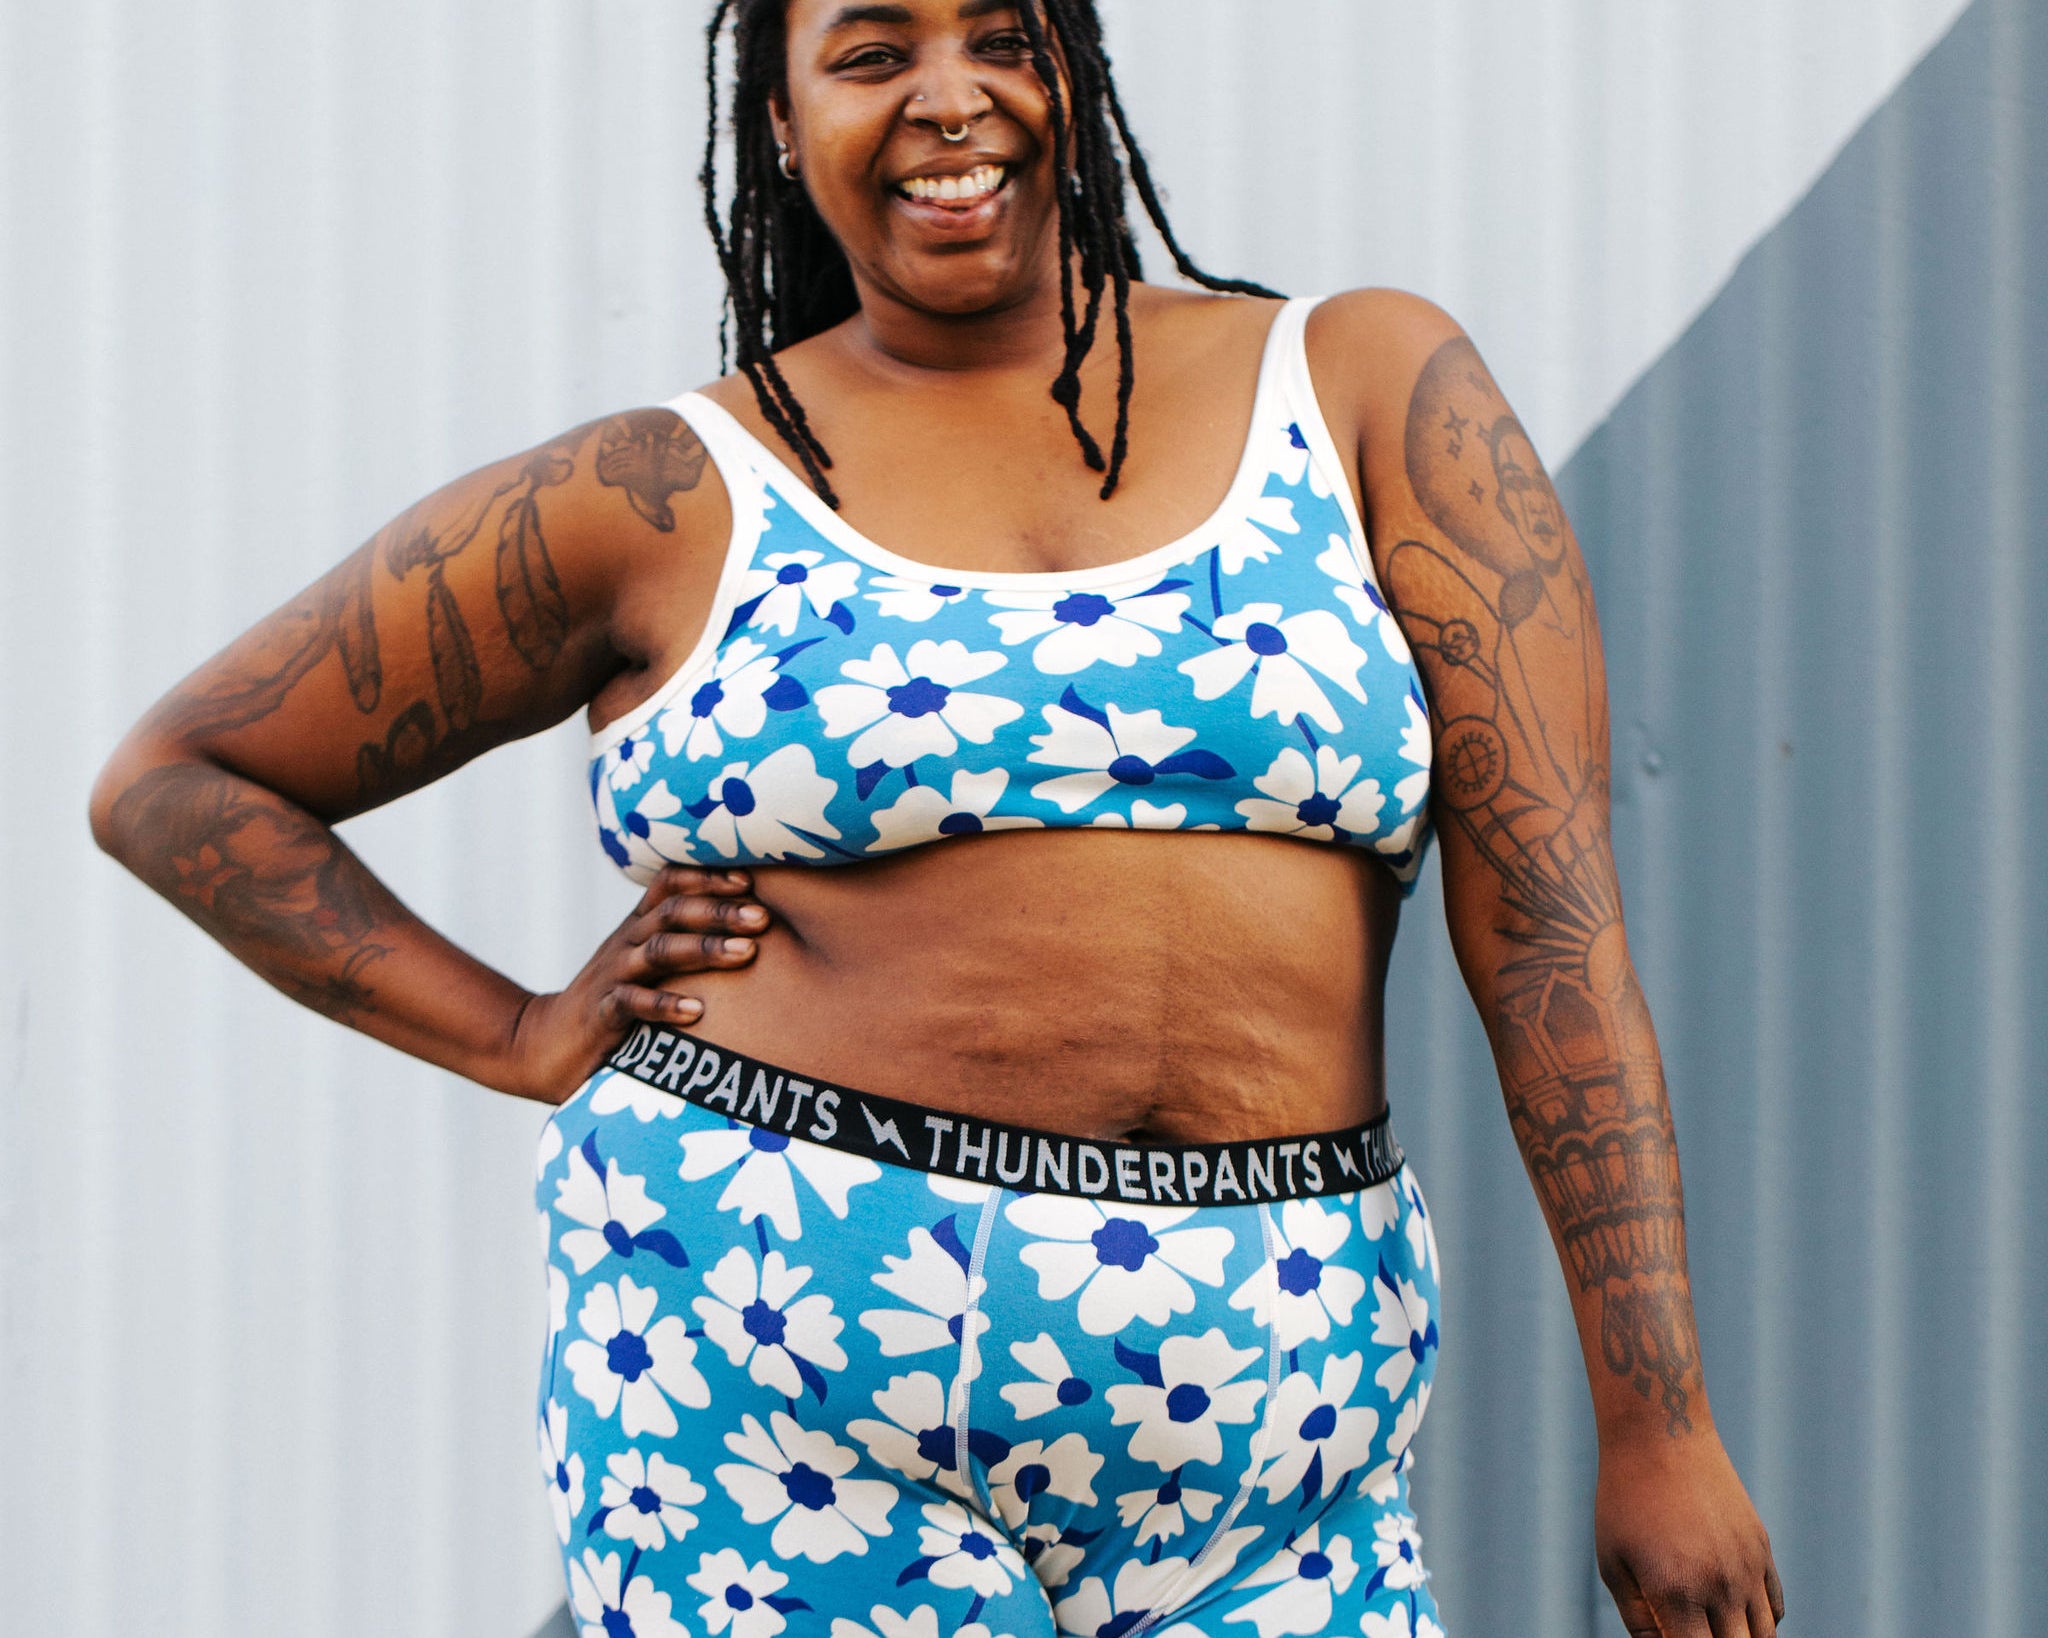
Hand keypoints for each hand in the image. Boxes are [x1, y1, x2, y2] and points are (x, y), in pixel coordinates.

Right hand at [502, 865, 769, 1101]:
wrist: (545, 1043)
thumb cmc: (615, 1002)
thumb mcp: (646, 964)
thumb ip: (684, 941)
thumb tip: (750, 929)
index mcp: (639, 926)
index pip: (670, 884)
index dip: (707, 877)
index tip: (750, 882)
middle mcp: (627, 943)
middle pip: (673, 912)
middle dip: (720, 911)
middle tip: (762, 918)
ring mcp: (613, 976)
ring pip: (659, 951)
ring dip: (704, 949)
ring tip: (746, 953)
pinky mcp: (602, 1014)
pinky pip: (632, 1003)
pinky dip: (665, 1005)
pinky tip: (698, 1012)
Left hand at [1596, 1428, 1784, 1635]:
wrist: (1661, 1435)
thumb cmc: (1625, 1500)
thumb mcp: (1613, 1562)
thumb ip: (1639, 1620)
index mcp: (1677, 1593)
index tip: (1676, 1637)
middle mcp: (1721, 1586)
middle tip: (1690, 1627)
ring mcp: (1749, 1568)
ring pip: (1765, 1637)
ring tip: (1710, 1626)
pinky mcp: (1762, 1548)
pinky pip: (1775, 1607)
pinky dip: (1758, 1622)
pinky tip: (1730, 1614)